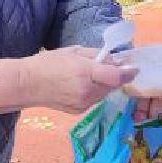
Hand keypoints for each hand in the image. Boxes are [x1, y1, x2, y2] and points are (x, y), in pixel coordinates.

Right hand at [0, 46, 136, 114]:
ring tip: (91, 74)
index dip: (128, 72)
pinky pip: (95, 99)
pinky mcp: (79, 111)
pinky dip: (95, 91)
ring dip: (105, 84)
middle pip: (113, 85)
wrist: (27, 85)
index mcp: (86, 74)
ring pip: (105, 93)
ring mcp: (84, 104)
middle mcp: (88, 92)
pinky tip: (82, 85)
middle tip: (110, 66)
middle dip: (115, 76)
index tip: (134, 67)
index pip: (116, 76)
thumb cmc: (47, 63)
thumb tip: (115, 60)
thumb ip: (96, 56)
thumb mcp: (73, 51)